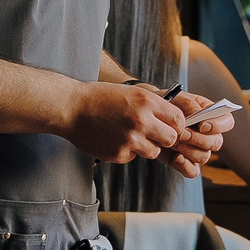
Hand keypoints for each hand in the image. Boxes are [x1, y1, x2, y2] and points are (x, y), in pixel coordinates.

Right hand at [64, 81, 187, 164]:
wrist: (71, 108)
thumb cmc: (99, 98)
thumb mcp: (131, 93)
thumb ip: (152, 106)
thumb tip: (173, 121)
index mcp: (146, 101)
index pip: (178, 119)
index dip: (176, 124)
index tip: (169, 125)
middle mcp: (141, 120)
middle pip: (171, 138)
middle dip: (165, 138)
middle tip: (153, 134)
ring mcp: (130, 139)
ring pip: (154, 151)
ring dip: (146, 146)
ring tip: (130, 135)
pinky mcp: (119, 154)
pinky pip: (133, 157)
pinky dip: (126, 151)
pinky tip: (113, 139)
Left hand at [161, 92, 230, 178]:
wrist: (146, 116)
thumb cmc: (164, 104)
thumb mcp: (175, 98)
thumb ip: (189, 104)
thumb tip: (199, 114)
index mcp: (211, 115)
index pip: (227, 122)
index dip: (218, 125)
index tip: (202, 125)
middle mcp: (208, 134)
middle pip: (216, 142)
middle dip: (198, 139)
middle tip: (180, 133)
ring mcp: (198, 149)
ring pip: (204, 156)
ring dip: (188, 150)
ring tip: (172, 141)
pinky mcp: (185, 162)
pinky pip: (193, 171)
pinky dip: (185, 166)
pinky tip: (176, 157)